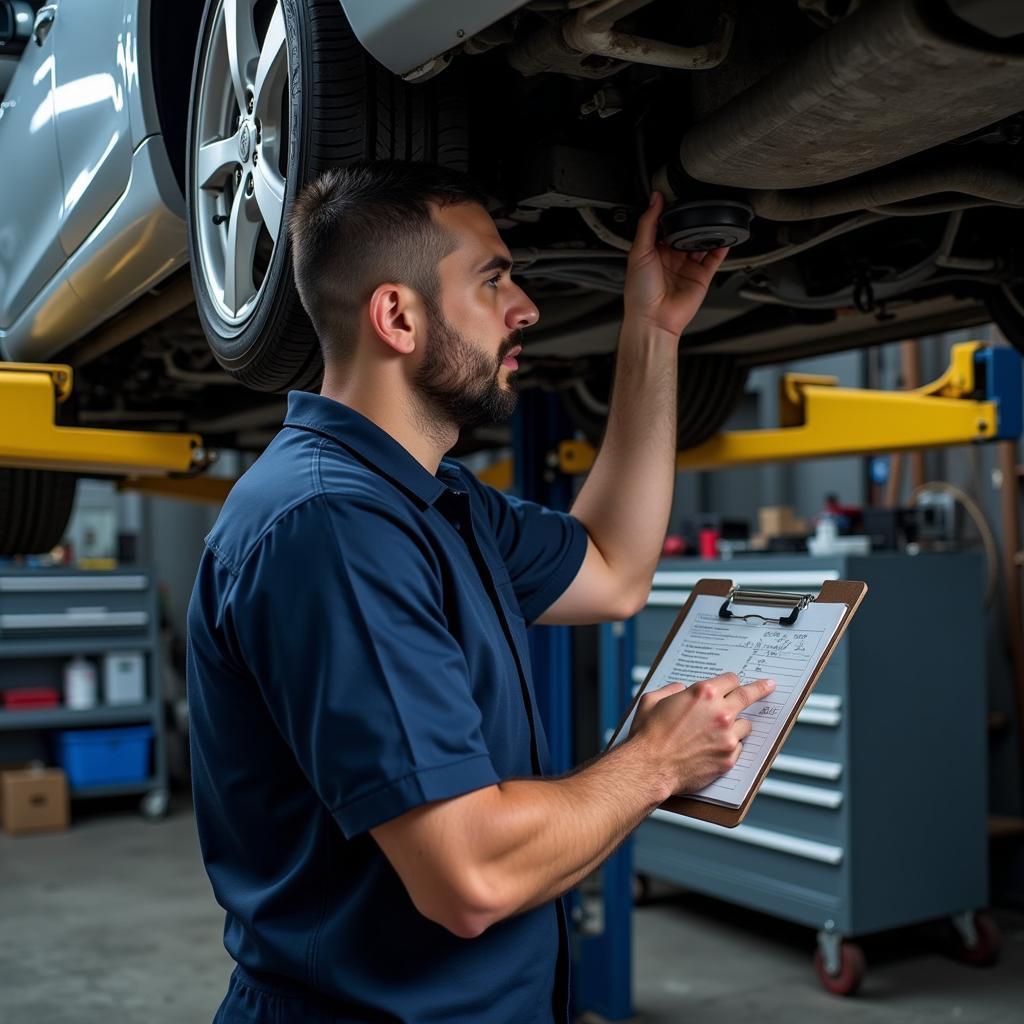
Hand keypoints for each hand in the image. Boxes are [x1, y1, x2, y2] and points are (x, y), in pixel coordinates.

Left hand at [623, 191, 728, 340]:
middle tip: (697, 204)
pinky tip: (726, 235)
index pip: (663, 226)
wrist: (653, 319)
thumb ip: (647, 224)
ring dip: (707, 231)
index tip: (676, 196)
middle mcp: (670, 258)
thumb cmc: (640, 293)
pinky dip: (722, 247)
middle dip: (691, 221)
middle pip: (684, 233)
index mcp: (652, 251)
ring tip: (713, 216)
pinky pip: (714, 258)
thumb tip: (655, 199)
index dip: (669, 212)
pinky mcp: (701, 277)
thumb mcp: (638, 251)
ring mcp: (686, 267)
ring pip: (701, 243)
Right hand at [628, 673, 774, 795]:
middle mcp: (720, 712)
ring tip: (721, 731)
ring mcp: (727, 737)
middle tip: (769, 686)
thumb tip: (680, 690)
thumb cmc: (648, 735)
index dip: (731, 681)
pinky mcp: (729, 758)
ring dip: (736, 725)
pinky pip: (738, 748)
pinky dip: (730, 746)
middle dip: (761, 688)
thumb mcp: (652, 699)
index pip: (731, 680)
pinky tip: (714, 748)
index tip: (736, 683)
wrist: (650, 767)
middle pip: (749, 696)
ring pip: (745, 725)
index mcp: (703, 694)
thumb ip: (671, 689)